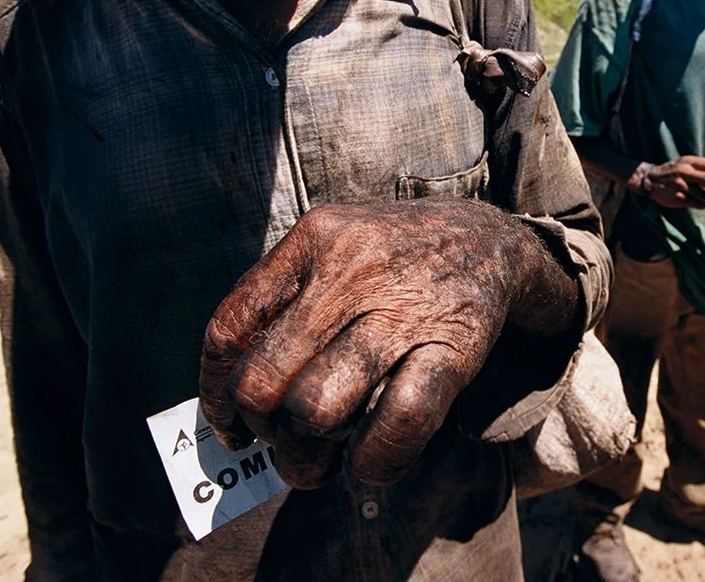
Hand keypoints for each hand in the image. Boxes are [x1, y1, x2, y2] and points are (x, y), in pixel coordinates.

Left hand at [199, 199, 574, 489]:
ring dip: (306, 458)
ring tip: (315, 464)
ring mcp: (404, 309)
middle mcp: (353, 269)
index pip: (230, 328)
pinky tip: (366, 465)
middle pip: (265, 380)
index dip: (216, 393)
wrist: (488, 240)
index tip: (227, 425)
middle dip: (262, 431)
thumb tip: (229, 393)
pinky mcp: (454, 347)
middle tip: (279, 442)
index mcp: (314, 239)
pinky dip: (373, 462)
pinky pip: (397, 424)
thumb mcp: (332, 247)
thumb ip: (282, 298)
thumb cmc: (390, 258)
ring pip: (318, 409)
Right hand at [630, 156, 704, 207]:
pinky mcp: (678, 198)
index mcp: (688, 161)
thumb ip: (700, 168)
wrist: (648, 179)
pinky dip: (701, 204)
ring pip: (704, 194)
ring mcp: (681, 185)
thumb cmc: (671, 172)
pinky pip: (697, 203)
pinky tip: (697, 201)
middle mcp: (685, 172)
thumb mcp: (684, 163)